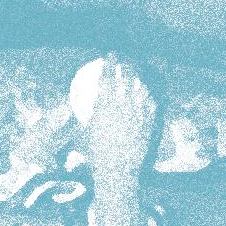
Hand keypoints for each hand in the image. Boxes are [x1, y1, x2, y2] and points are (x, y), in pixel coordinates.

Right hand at [84, 57, 155, 180]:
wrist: (117, 170)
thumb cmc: (95, 153)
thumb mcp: (83, 133)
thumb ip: (82, 119)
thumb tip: (73, 112)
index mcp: (106, 103)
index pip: (109, 75)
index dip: (110, 61)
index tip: (110, 54)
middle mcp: (124, 104)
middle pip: (129, 76)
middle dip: (128, 64)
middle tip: (125, 62)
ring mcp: (139, 113)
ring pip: (142, 88)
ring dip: (139, 80)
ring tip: (136, 79)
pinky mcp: (149, 123)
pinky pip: (151, 104)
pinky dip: (148, 98)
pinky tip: (146, 98)